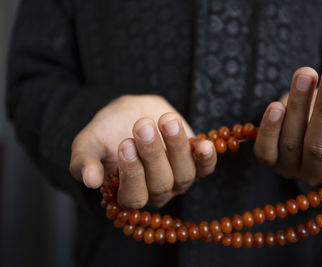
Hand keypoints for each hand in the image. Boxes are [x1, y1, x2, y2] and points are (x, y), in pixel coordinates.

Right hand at [69, 95, 216, 207]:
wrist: (130, 113)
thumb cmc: (106, 133)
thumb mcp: (87, 144)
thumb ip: (84, 161)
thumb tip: (90, 180)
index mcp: (127, 194)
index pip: (134, 197)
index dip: (132, 173)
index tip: (125, 145)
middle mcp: (156, 191)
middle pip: (160, 185)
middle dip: (152, 154)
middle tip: (142, 126)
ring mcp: (178, 179)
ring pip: (183, 174)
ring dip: (176, 147)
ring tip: (166, 121)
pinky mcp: (195, 163)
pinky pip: (206, 168)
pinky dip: (207, 158)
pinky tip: (204, 144)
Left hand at [254, 67, 321, 185]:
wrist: (312, 112)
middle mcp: (316, 174)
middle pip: (318, 148)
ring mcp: (290, 168)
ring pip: (291, 142)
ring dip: (298, 106)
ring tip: (306, 75)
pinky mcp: (269, 159)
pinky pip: (265, 150)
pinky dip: (269, 129)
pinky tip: (275, 106)